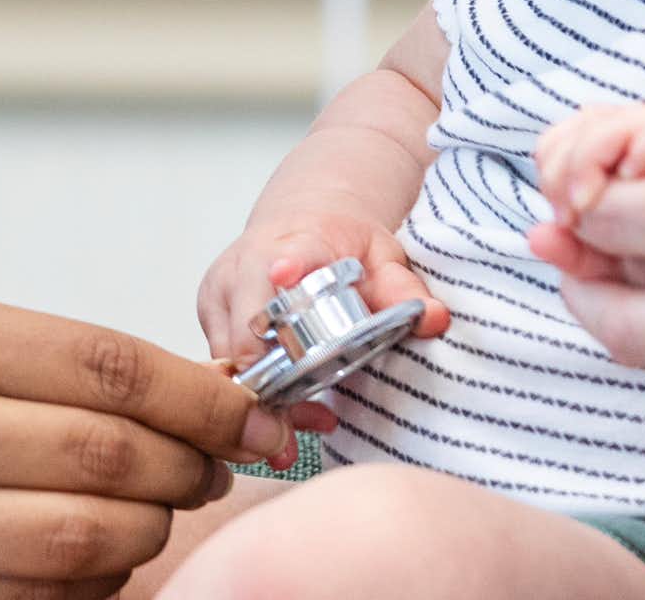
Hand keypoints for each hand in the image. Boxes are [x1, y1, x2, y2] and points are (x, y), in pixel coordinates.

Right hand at [0, 292, 294, 599]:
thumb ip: (29, 357)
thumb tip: (168, 391)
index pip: (106, 369)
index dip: (202, 396)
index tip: (255, 410)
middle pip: (112, 462)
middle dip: (194, 467)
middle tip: (222, 460)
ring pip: (89, 545)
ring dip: (150, 531)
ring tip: (156, 505)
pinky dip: (90, 582)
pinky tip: (94, 552)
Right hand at [197, 210, 447, 434]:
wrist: (304, 220)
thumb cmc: (343, 244)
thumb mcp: (383, 258)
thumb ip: (404, 289)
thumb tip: (435, 318)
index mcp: (295, 240)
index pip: (287, 254)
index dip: (285, 269)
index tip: (286, 275)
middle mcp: (246, 261)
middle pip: (247, 326)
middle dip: (275, 383)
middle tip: (314, 420)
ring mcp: (222, 286)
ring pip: (227, 355)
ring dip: (264, 399)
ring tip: (311, 423)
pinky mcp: (209, 311)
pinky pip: (220, 363)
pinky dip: (250, 395)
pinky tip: (287, 413)